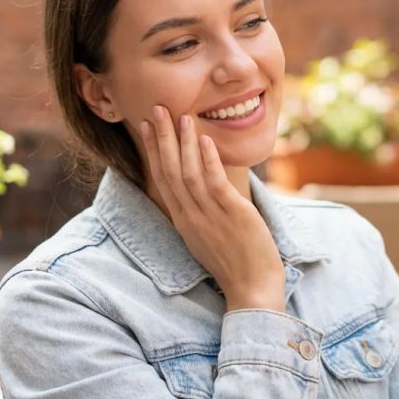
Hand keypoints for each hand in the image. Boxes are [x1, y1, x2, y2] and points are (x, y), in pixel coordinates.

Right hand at [140, 106, 285, 311]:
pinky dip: (208, 159)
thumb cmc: (235, 263)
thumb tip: (203, 187)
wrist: (252, 289)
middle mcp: (190, 217)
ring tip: (182, 116)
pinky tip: (206, 140)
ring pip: (188, 173)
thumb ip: (201, 211)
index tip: (145, 127)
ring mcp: (209, 216)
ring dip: (184, 143)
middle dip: (161, 138)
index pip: (161, 180)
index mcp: (183, 221)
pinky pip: (214, 183)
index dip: (153, 151)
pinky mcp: (232, 215)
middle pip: (169, 171)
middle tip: (155, 109)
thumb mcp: (209, 235)